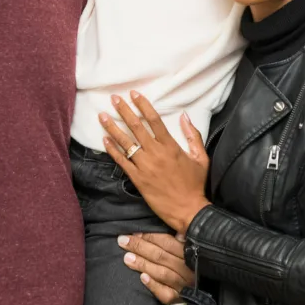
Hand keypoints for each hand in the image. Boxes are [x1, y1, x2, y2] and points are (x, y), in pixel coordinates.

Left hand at [99, 92, 210, 233]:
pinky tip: (104, 140)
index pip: (154, 120)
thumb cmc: (196, 184)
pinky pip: (122, 161)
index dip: (143, 105)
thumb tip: (185, 116)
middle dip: (123, 111)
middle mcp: (155, 153)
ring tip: (102, 116)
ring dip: (113, 128)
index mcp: (171, 146)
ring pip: (125, 143)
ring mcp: (145, 166)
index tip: (134, 94)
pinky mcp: (137, 179)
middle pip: (136, 127)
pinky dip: (112, 150)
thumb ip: (193, 135)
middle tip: (114, 98)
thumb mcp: (201, 158)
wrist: (188, 210)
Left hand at [118, 232, 194, 304]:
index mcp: (192, 252)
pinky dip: (153, 285)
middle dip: (140, 247)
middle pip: (161, 256)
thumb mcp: (190, 245)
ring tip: (127, 258)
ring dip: (142, 264)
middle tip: (123, 241)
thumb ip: (181, 237)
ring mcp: (186, 285)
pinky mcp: (181, 299)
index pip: (167, 242)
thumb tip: (171, 227)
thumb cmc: (194, 261)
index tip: (133, 233)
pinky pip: (166, 294)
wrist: (207, 287)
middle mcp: (189, 268)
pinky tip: (142, 278)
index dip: (149, 236)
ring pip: (162, 273)